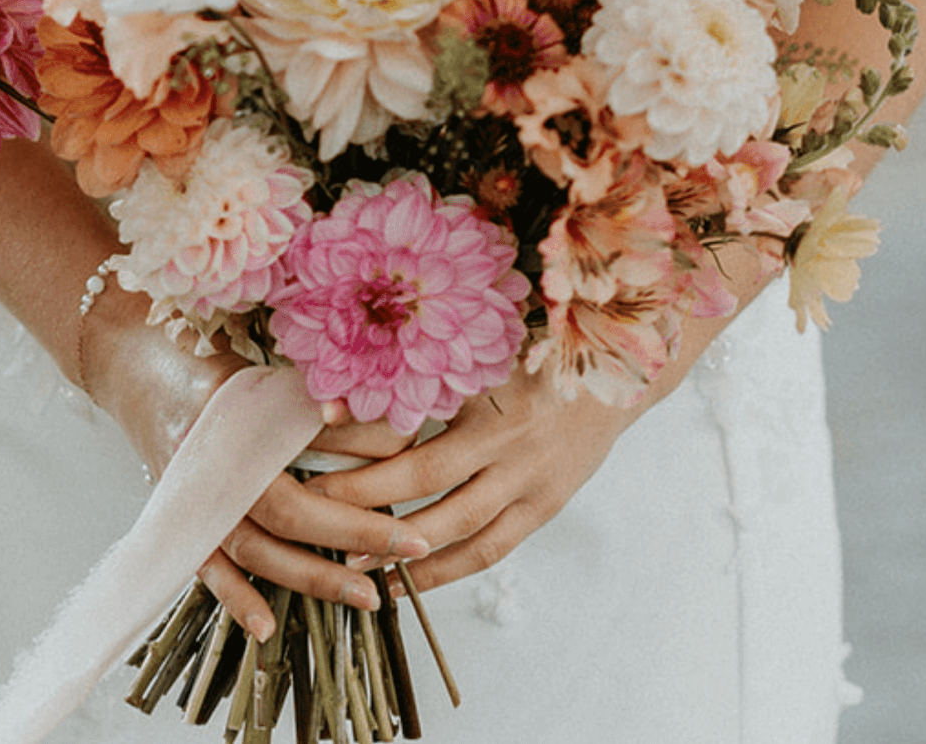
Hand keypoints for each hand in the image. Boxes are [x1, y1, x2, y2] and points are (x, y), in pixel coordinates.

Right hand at [79, 294, 427, 637]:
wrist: (135, 364)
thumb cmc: (208, 360)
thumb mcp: (261, 365)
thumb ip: (311, 393)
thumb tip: (383, 418)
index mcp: (237, 411)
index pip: (307, 435)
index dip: (360, 445)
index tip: (410, 452)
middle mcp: (213, 458)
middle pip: (288, 508)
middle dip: (354, 531)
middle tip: (413, 545)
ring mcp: (193, 494)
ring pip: (255, 549)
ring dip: (312, 576)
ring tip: (369, 597)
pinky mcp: (180, 519)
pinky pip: (208, 568)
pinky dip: (235, 598)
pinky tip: (265, 629)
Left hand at [301, 362, 631, 592]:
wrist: (618, 374)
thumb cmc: (540, 346)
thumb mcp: (484, 344)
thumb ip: (424, 356)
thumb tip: (347, 378)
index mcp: (488, 387)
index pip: (412, 416)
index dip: (359, 430)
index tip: (307, 438)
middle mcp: (509, 438)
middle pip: (425, 476)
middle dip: (363, 497)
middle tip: (309, 509)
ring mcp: (530, 479)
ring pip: (458, 526)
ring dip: (402, 548)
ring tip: (350, 561)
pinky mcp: (543, 507)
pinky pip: (490, 548)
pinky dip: (446, 570)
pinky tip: (407, 580)